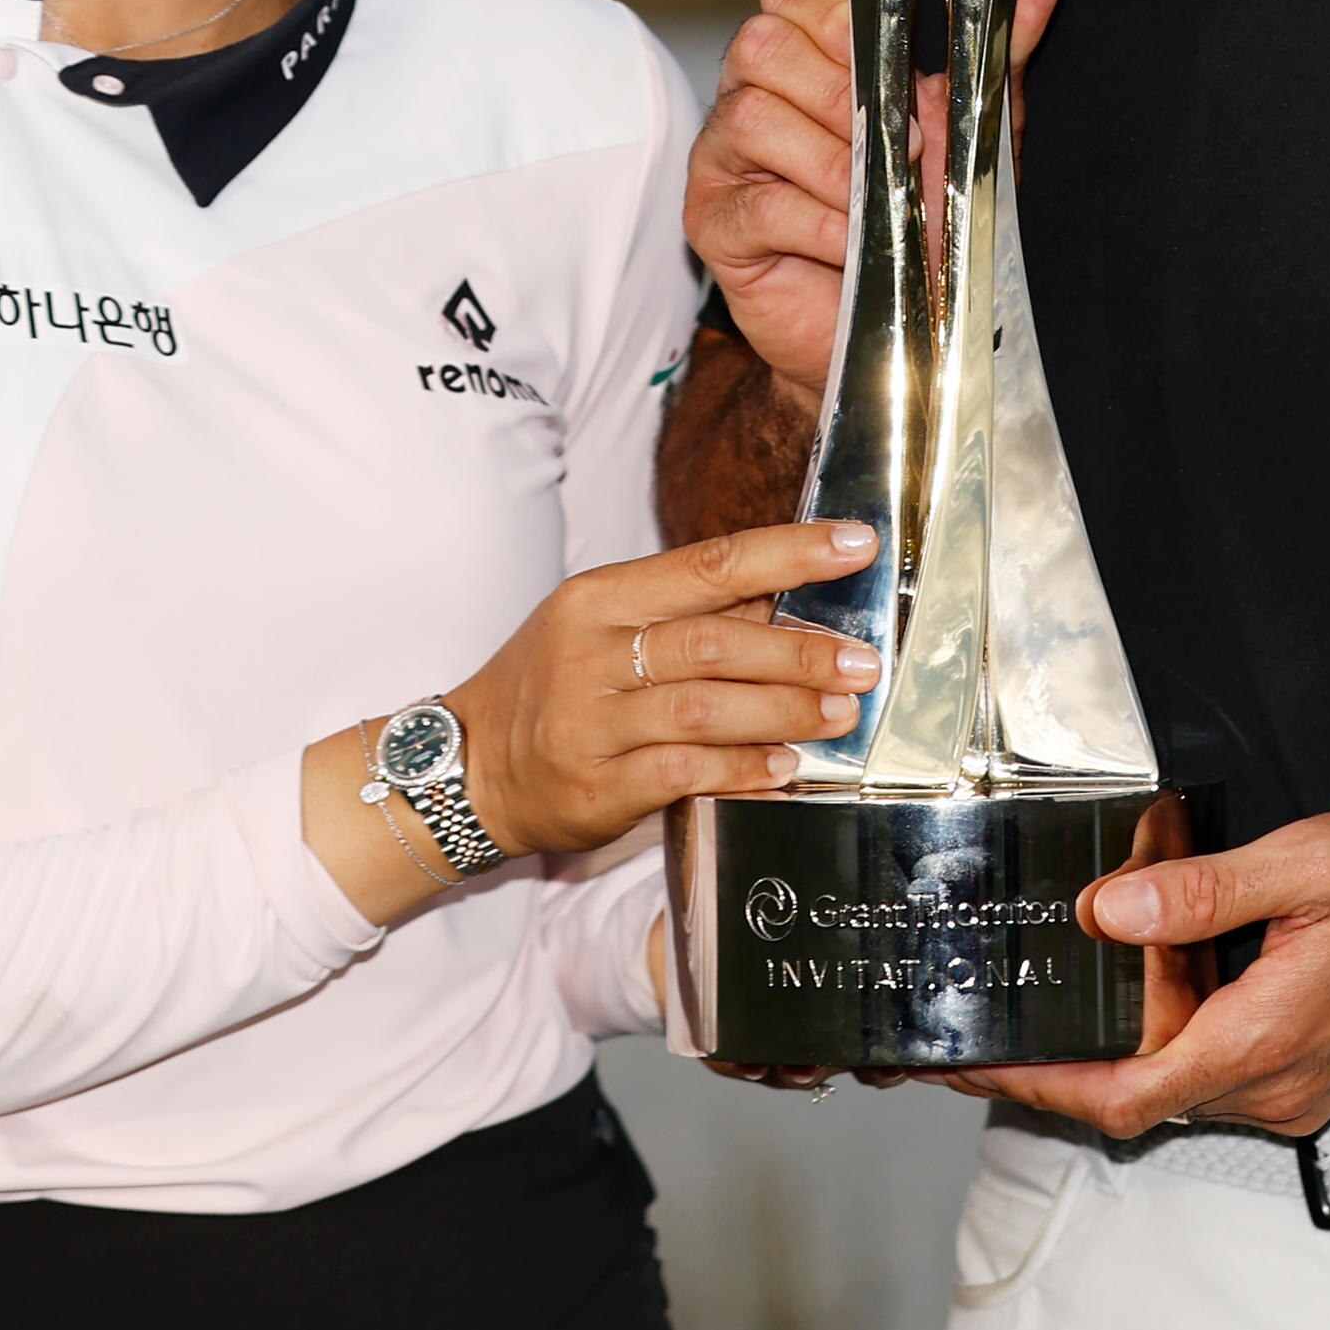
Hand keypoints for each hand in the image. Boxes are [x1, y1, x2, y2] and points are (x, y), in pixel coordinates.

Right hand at [301, 523, 878, 929]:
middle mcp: (592, 653)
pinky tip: (783, 768)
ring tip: (839, 712)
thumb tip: (793, 599)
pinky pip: (684, 772)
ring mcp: (591, 721)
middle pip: (715, 639)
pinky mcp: (596, 785)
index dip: (791, 552)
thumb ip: (688, 614)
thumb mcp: (602, 628)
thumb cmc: (553, 687)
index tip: (856, 544)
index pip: (710, 562)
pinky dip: (742, 769)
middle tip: (861, 660)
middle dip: (800, 650)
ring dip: (784, 710)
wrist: (468, 767)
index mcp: (601, 598)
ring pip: (705, 707)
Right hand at [683, 0, 1062, 400]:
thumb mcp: (973, 128)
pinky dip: (819, 223)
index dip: (833, 13)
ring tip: (882, 205)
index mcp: (807, 57)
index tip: (888, 53)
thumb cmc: (924, 222)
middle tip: (903, 145)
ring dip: (835, 165)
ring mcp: (724, 158)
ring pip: (753, 119)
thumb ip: (998, 47)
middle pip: (761, 46)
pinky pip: (759, 202)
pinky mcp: (713, 222)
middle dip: (840, 94)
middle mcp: (753, 94)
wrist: (895, 332)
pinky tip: (855, 245)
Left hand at [956, 796, 1329, 1140]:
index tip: (979, 1064)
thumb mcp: (1305, 861)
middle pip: (1138, 1094)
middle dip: (1068, 1055)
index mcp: (1266, 1039)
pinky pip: (1215, 1067)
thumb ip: (1199, 894)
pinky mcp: (1306, 1075)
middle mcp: (1276, 1084)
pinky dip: (1173, 1030)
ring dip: (1126, 1035)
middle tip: (1004, 1011)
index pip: (1125, 1094)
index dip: (1040, 1086)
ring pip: (1176, 1081)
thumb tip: (1109, 914)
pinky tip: (1161, 973)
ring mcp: (1293, 1088)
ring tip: (1081, 974)